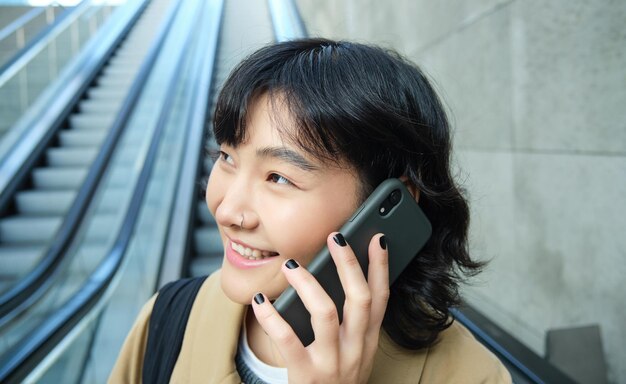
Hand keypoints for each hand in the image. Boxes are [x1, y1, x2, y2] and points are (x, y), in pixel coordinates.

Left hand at [251, 232, 389, 383]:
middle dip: (349, 264)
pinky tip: (261, 301)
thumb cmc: (336, 380)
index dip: (381, 268)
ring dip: (308, 284)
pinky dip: (272, 317)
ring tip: (291, 265)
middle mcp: (355, 351)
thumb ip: (350, 323)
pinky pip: (287, 340)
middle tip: (335, 237)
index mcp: (368, 342)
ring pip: (326, 313)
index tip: (377, 239)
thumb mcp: (353, 354)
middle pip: (359, 299)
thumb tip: (336, 276)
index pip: (381, 299)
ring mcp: (332, 364)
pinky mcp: (306, 376)